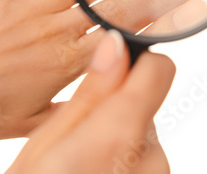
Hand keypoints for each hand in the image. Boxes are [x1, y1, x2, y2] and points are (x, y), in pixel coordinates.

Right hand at [7, 30, 175, 173]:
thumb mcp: (47, 141)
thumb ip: (91, 92)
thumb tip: (116, 44)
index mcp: (122, 135)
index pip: (159, 70)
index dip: (135, 63)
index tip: (110, 70)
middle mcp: (152, 158)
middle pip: (148, 103)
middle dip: (118, 107)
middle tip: (77, 135)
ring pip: (143, 132)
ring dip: (118, 136)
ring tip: (81, 162)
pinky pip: (145, 159)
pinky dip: (124, 160)